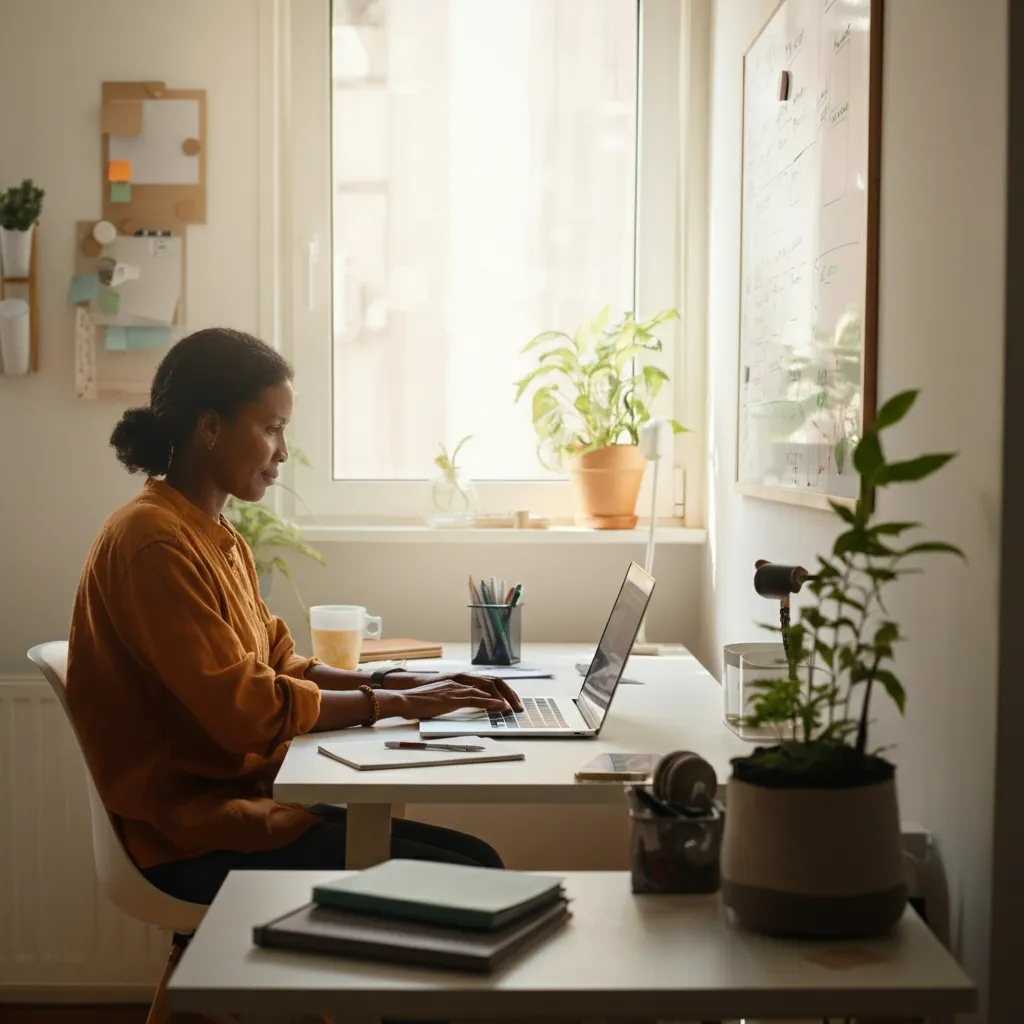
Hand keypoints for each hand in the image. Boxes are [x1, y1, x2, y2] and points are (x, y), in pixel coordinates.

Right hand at [377, 678, 514, 721]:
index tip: (512, 701)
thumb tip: (471, 705)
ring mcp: (458, 687)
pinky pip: (476, 698)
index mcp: (460, 680)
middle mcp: (461, 680)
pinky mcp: (453, 697)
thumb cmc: (421, 702)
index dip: (503, 690)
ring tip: (513, 709)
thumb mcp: (444, 697)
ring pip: (487, 689)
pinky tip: (500, 707)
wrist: (405, 700)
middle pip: (493, 682)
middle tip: (519, 706)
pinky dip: (491, 702)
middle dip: (509, 694)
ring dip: (504, 699)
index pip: (488, 681)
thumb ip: (457, 698)